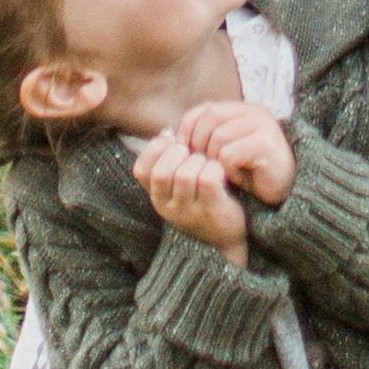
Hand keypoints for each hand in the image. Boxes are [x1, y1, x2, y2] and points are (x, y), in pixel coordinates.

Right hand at [130, 128, 249, 261]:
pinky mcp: (210, 211)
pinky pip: (207, 179)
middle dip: (179, 154)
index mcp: (156, 197)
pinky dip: (214, 168)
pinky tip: (220, 173)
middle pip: (161, 172)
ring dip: (200, 161)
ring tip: (208, 163)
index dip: (156, 149)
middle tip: (194, 153)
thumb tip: (166, 132)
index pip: (141, 170)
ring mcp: (187, 212)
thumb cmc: (203, 199)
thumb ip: (170, 159)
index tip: (176, 144)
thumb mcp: (179, 183)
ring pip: (185, 175)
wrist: (227, 236)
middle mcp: (167, 207)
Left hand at [167, 102, 296, 208]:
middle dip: (198, 145)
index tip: (183, 151)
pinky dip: (226, 168)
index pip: (203, 109)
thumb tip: (168, 135)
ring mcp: (262, 126)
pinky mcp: (266, 144)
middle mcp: (254, 112)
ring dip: (212, 159)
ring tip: (219, 171)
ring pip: (217, 137)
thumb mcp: (222, 150)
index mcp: (242, 110)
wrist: (283, 193)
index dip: (188, 129)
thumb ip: (202, 137)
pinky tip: (233, 177)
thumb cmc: (249, 173)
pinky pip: (230, 153)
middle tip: (200, 165)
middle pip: (208, 119)